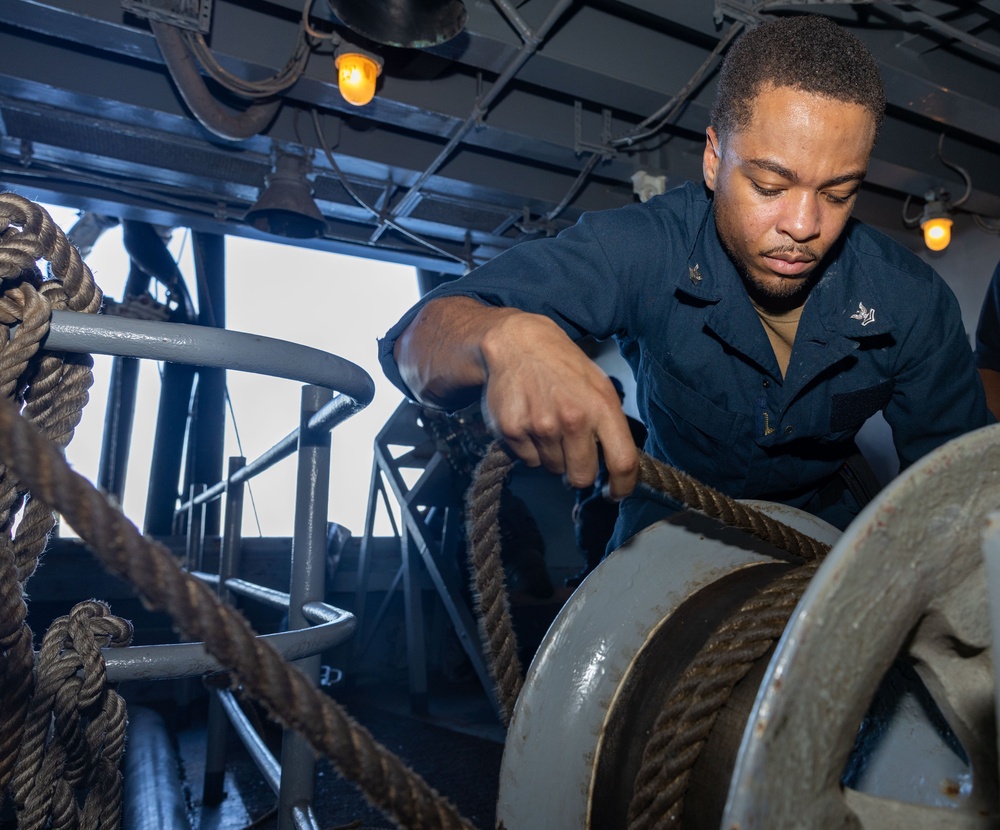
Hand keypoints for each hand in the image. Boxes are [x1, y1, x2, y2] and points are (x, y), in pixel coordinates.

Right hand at [480, 311, 638, 498]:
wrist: (515, 344)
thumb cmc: (561, 365)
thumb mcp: (597, 384)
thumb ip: (609, 422)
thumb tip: (618, 462)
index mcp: (601, 407)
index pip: (622, 462)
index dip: (622, 486)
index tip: (615, 493)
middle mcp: (572, 419)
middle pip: (582, 477)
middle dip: (579, 473)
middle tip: (573, 454)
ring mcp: (540, 426)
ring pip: (553, 469)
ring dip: (553, 456)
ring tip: (547, 424)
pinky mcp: (512, 431)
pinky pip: (528, 461)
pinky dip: (530, 449)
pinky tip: (528, 422)